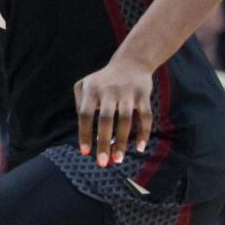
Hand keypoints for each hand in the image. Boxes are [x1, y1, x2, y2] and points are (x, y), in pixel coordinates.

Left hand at [75, 52, 150, 166]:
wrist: (131, 62)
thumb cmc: (103, 80)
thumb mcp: (84, 85)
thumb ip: (80, 105)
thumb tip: (84, 131)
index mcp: (92, 89)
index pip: (84, 114)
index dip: (84, 134)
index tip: (86, 153)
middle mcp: (109, 89)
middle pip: (105, 119)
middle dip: (103, 142)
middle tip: (102, 162)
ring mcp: (127, 92)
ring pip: (125, 120)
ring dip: (122, 141)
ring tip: (118, 159)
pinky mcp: (143, 94)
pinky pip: (145, 116)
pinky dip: (144, 133)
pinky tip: (139, 148)